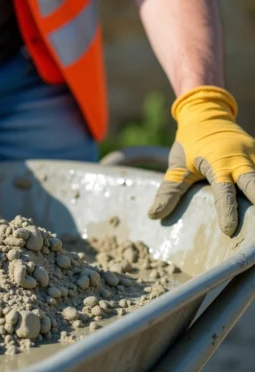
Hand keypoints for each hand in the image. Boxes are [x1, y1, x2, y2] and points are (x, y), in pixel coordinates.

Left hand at [148, 86, 254, 235]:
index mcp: (217, 163)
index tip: (229, 230)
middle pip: (254, 183)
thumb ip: (169, 191)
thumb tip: (153, 216)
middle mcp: (240, 159)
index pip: (223, 192)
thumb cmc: (189, 144)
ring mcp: (254, 155)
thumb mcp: (177, 166)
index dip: (227, 211)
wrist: (206, 115)